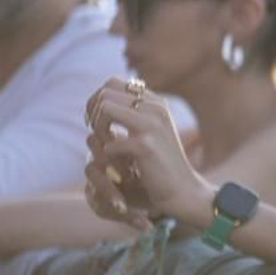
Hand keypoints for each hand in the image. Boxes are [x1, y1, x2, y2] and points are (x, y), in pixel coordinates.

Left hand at [84, 78, 208, 224]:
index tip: (95, 121)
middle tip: (97, 133)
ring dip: (98, 128)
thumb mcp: (149, 131)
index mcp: (155, 102)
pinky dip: (107, 153)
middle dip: (92, 113)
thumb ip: (131, 113)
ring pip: (105, 108)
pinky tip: (117, 163)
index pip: (112, 83)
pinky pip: (109, 141)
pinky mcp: (145, 146)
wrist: (183, 191)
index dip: (96, 100)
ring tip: (105, 146)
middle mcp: (155, 107)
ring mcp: (152, 125)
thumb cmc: (160, 164)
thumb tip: (100, 100)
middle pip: (105, 92)